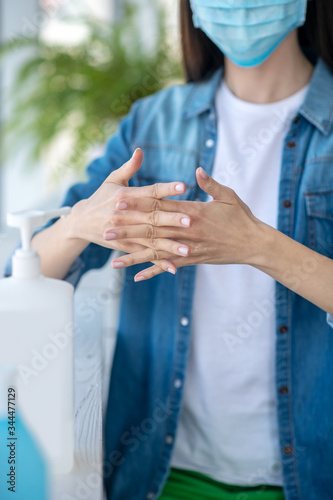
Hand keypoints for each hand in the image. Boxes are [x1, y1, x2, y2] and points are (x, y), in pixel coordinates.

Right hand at [68, 149, 190, 273]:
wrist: (81, 222)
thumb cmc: (101, 197)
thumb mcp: (113, 179)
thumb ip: (129, 167)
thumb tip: (140, 150)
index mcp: (125, 196)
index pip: (150, 191)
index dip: (166, 188)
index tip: (183, 185)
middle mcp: (125, 215)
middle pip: (152, 217)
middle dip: (171, 219)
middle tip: (190, 220)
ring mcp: (125, 233)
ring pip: (151, 239)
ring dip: (169, 245)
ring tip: (188, 249)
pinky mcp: (125, 247)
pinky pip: (144, 255)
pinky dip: (158, 262)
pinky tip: (173, 267)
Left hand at [109, 167, 265, 280]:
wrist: (253, 244)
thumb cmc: (242, 217)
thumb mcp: (227, 195)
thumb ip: (210, 184)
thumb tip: (196, 171)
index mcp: (192, 212)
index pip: (159, 206)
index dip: (138, 203)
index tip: (119, 200)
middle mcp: (186, 231)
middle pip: (151, 230)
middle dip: (127, 230)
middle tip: (105, 230)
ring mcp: (188, 247)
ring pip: (156, 253)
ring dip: (134, 257)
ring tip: (113, 261)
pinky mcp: (192, 259)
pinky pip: (169, 266)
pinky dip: (154, 272)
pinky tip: (137, 277)